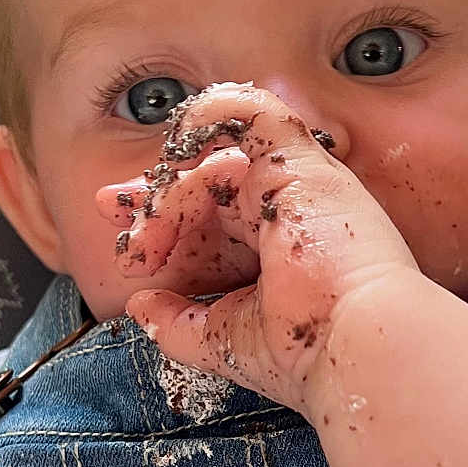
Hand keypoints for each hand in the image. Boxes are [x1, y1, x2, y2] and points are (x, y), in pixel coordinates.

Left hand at [96, 85, 419, 415]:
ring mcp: (297, 182)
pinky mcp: (297, 163)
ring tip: (146, 247)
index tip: (126, 241)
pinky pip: (246, 111)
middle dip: (153, 194)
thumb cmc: (307, 356)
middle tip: (113, 211)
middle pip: (208, 178)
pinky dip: (201, 127)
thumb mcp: (225, 341)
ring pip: (211, 156)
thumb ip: (180, 322)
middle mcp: (292, 208)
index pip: (215, 214)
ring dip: (165, 197)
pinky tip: (173, 174)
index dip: (165, 217)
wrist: (354, 350)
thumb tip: (139, 305)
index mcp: (282, 245)